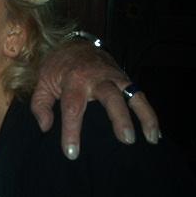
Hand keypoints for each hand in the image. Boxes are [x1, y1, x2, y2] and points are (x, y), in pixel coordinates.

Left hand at [31, 40, 159, 159]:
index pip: (72, 108)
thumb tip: (45, 127)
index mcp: (73, 80)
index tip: (72, 153)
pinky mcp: (126, 79)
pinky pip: (140, 96)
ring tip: (150, 138)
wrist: (74, 44)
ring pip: (133, 95)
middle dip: (118, 118)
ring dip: (144, 116)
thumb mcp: (42, 82)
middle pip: (110, 97)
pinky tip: (155, 133)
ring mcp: (115, 77)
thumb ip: (40, 105)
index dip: (72, 131)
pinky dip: (149, 113)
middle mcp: (97, 78)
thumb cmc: (57, 68)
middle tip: (125, 140)